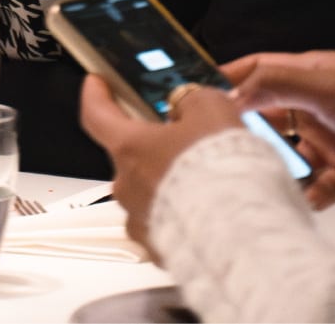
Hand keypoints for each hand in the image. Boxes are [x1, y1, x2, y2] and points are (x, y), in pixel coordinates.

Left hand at [79, 75, 245, 253]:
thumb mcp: (211, 110)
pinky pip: (166, 224)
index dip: (96, 95)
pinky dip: (183, 214)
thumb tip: (188, 102)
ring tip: (210, 178)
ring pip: (149, 192)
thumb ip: (192, 100)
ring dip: (172, 182)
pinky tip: (211, 209)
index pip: (96, 114)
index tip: (97, 85)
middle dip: (155, 145)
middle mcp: (127, 187)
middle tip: (187, 136)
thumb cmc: (220, 174)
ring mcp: (141, 221)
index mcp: (130, 148)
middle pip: (130, 156)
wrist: (238, 235)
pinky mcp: (161, 250)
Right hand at [222, 50, 334, 208]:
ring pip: (286, 157)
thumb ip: (279, 83)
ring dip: (276, 167)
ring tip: (262, 173)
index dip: (229, 79)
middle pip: (266, 117)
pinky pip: (312, 188)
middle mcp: (315, 107)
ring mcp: (329, 142)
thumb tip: (234, 89)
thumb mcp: (327, 84)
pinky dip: (305, 194)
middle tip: (223, 143)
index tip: (196, 91)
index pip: (259, 71)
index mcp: (310, 75)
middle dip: (246, 131)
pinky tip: (304, 195)